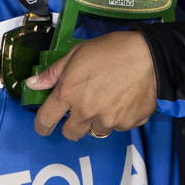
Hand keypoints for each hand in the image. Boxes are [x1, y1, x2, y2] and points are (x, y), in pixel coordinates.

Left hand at [26, 31, 156, 140]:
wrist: (151, 57)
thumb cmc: (112, 51)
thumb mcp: (76, 54)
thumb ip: (53, 73)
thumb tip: (32, 84)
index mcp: (69, 93)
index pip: (46, 120)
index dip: (42, 125)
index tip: (44, 126)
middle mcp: (86, 112)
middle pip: (70, 133)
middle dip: (71, 125)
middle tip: (80, 110)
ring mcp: (108, 120)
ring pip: (96, 130)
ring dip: (96, 121)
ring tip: (106, 99)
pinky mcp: (128, 124)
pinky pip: (118, 127)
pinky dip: (118, 118)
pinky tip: (123, 100)